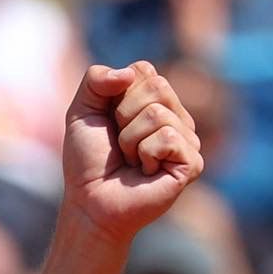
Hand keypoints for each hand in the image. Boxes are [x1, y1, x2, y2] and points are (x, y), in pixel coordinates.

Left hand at [61, 61, 202, 246]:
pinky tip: (144, 172)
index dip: (116, 95)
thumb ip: (95, 79)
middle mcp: (176, 117)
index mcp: (155, 101)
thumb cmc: (88, 162)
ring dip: (130, 140)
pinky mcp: (192, 162)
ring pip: (159, 113)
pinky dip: (145, 154)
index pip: (144, 70)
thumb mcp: (81, 113)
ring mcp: (188, 140)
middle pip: (156, 87)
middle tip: (119, 146)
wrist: (90, 203)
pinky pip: (167, 136)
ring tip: (130, 162)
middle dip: (123, 116)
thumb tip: (128, 73)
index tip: (109, 123)